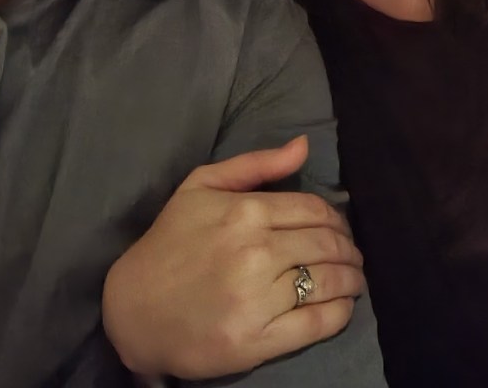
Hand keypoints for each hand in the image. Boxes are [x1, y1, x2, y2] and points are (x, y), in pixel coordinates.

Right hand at [102, 136, 364, 379]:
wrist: (133, 308)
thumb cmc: (169, 242)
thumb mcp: (201, 186)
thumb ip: (256, 164)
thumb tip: (303, 146)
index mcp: (245, 211)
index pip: (314, 210)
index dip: (336, 219)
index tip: (339, 228)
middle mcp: (256, 252)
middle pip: (326, 245)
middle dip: (348, 249)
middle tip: (352, 255)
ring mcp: (258, 298)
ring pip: (328, 282)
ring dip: (352, 279)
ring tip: (354, 279)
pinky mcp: (258, 341)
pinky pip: (317, 324)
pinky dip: (340, 314)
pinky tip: (343, 307)